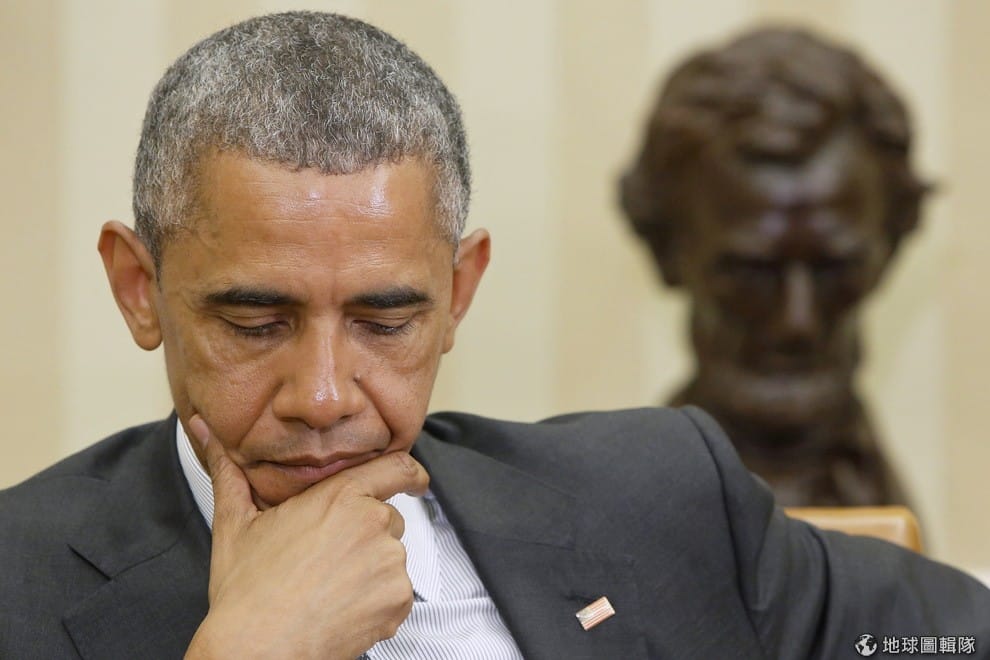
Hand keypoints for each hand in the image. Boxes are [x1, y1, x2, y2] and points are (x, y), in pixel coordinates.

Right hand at [184, 415, 428, 659]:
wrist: (257, 649)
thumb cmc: (246, 590)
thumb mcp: (234, 523)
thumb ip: (228, 470)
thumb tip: (200, 427)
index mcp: (340, 497)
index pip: (396, 469)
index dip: (411, 472)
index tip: (417, 479)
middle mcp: (373, 523)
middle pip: (386, 519)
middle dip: (363, 536)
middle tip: (326, 561)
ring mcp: (390, 563)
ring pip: (390, 557)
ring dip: (369, 570)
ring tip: (327, 588)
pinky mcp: (398, 600)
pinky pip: (396, 593)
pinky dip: (376, 602)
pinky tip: (340, 609)